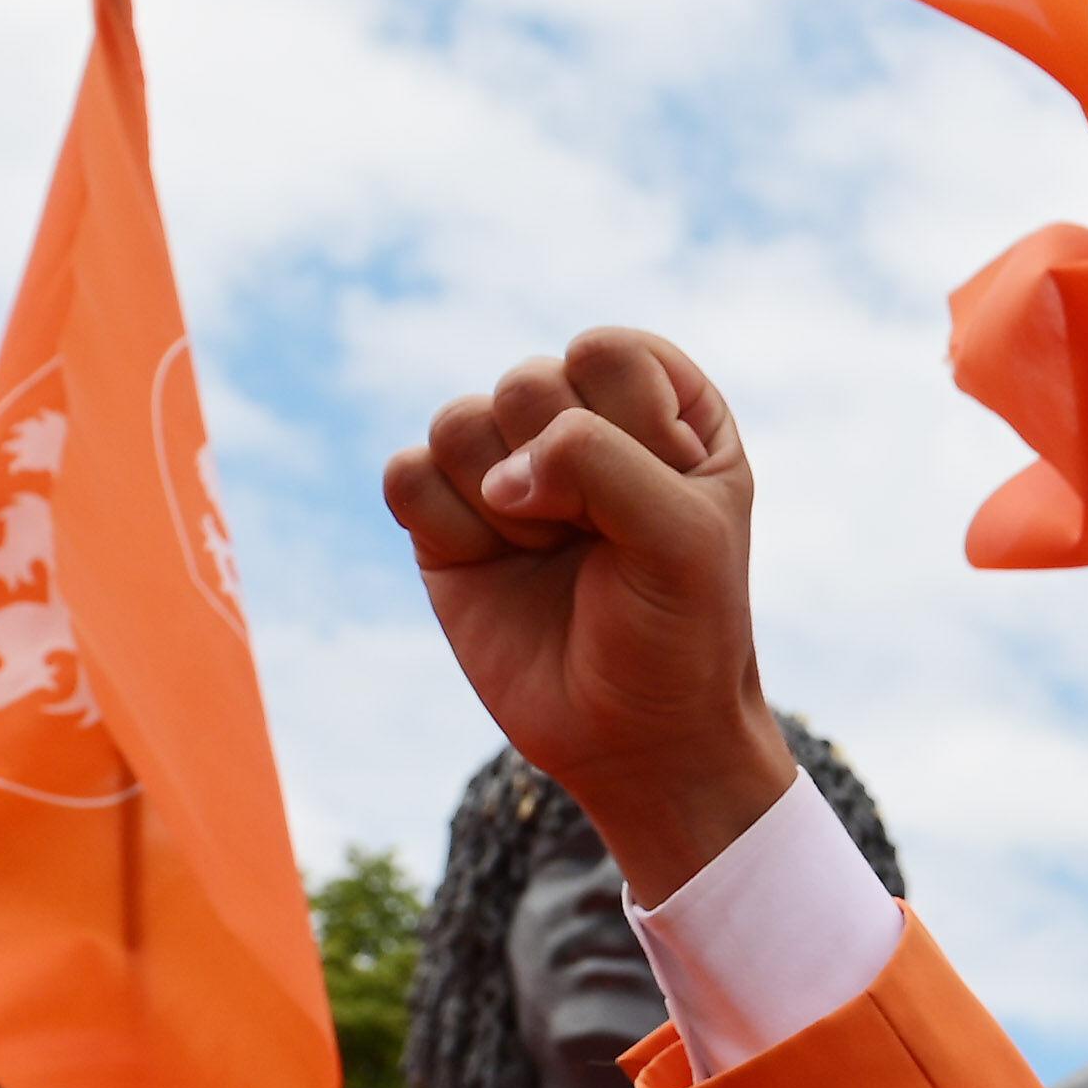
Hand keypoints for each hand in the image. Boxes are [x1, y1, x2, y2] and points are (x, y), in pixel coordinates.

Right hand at [380, 329, 792, 900]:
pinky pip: (405, 474)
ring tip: (547, 555)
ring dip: (502, 505)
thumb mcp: (682, 537)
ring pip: (456, 420)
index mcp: (664, 404)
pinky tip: (491, 564)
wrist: (635, 736)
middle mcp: (580, 421)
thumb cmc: (680, 629)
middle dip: (558, 473)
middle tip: (595, 543)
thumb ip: (599, 463)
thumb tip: (497, 475)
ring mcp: (508, 467)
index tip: (661, 498)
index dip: (623, 426)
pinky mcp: (444, 518)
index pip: (606, 351)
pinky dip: (444, 525)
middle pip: (525, 379)